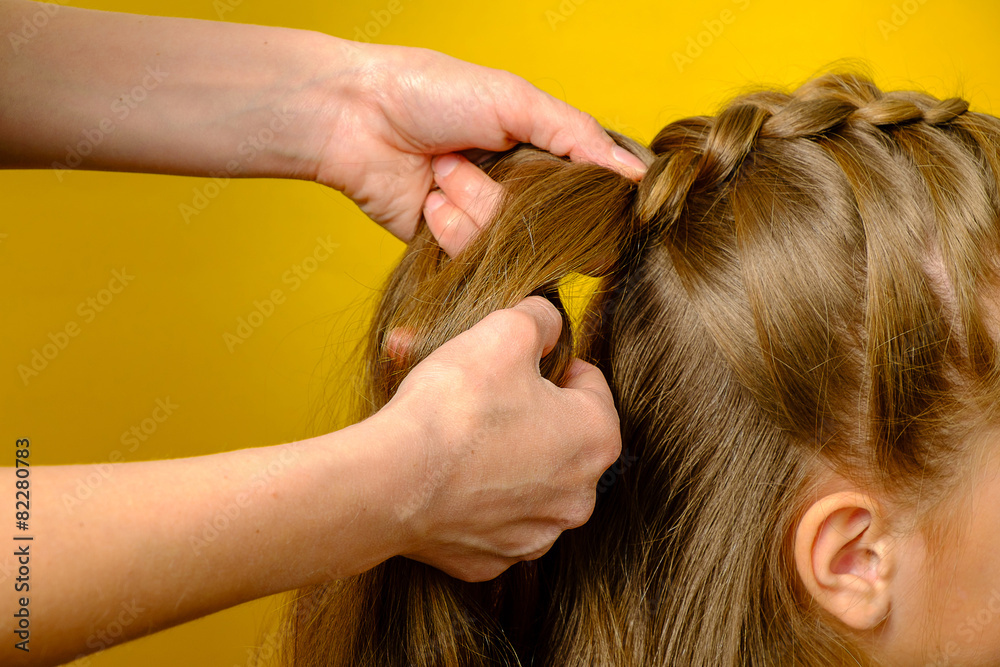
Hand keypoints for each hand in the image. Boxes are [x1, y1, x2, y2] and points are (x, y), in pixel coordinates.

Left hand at [314, 41, 646, 243]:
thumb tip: (638, 177)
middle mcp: (518, 195)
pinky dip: (450, 226)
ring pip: (512, 244)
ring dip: (473, 201)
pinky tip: (428, 198)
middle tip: (476, 156)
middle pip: (553, 229)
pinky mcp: (451, 252)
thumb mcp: (515, 99)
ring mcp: (484, 226)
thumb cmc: (430, 92)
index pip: (588, 196)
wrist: (355, 118)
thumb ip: (578, 136)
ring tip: (441, 168)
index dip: (589, 203)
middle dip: (514, 194)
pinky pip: (474, 259)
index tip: (582, 198)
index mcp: (540, 154)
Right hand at [381, 296, 622, 581]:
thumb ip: (540, 318)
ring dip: (508, 461)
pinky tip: (449, 479)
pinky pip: (492, 520)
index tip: (522, 364)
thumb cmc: (456, 406)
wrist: (392, 480)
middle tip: (489, 396)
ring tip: (465, 436)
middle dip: (533, 416)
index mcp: (596, 440)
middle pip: (563, 440)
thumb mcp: (505, 331)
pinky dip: (476, 500)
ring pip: (530, 485)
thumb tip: (548, 322)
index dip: (555, 366)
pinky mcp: (491, 559)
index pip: (591, 387)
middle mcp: (578, 498)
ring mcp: (535, 535)